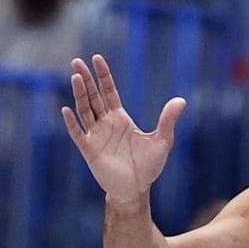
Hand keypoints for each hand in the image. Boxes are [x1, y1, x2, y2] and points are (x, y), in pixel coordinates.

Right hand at [61, 55, 186, 204]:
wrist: (136, 189)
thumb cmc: (148, 166)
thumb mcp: (162, 140)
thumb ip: (168, 120)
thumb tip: (181, 100)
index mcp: (120, 118)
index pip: (109, 92)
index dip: (103, 76)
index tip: (96, 58)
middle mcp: (105, 124)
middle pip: (93, 96)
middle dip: (86, 79)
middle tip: (77, 61)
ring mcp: (96, 135)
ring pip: (85, 110)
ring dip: (80, 94)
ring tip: (76, 77)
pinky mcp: (89, 150)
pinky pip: (78, 134)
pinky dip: (72, 123)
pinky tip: (67, 109)